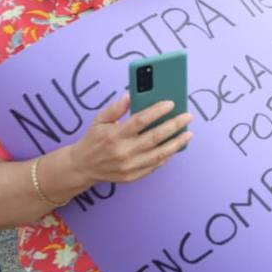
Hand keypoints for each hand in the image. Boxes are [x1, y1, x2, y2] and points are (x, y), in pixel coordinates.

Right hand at [64, 93, 192, 186]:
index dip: (157, 111)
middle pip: (154, 137)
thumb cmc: (94, 139)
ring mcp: (129, 166)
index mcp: (115, 135)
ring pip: (159, 154)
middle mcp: (123, 151)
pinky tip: (176, 146)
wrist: (83, 167)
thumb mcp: (100, 120)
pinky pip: (154, 165)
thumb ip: (116, 108)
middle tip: (188, 116)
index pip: (140, 121)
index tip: (171, 103)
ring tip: (188, 133)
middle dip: (174, 126)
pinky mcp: (132, 176)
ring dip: (176, 143)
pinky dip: (167, 156)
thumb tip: (131, 95)